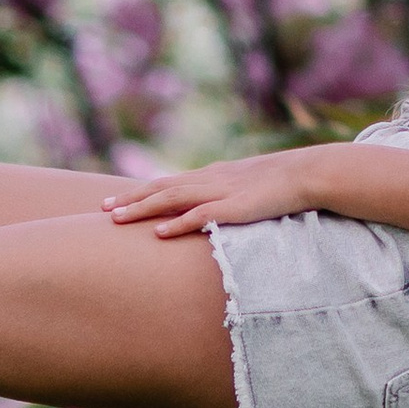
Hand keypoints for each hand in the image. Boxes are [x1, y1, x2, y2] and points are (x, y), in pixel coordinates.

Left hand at [98, 148, 328, 239]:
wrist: (306, 174)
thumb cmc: (280, 184)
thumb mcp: (246, 186)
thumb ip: (227, 195)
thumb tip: (212, 212)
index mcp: (211, 176)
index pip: (168, 182)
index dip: (140, 191)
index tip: (114, 201)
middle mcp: (209, 180)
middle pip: (161, 188)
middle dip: (130, 199)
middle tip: (101, 209)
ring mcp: (219, 192)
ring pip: (171, 198)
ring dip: (142, 209)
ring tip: (116, 219)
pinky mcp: (232, 208)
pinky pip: (199, 216)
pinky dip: (176, 224)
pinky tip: (158, 233)